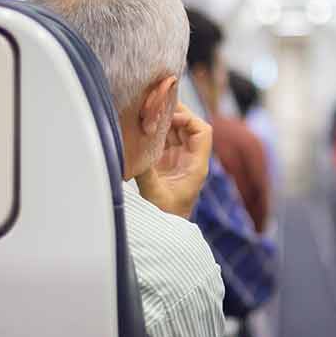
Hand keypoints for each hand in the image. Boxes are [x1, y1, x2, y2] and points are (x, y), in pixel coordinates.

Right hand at [135, 102, 211, 218]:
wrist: (163, 232)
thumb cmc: (164, 217)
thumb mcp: (154, 194)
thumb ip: (146, 172)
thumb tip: (132, 151)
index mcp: (196, 166)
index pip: (203, 132)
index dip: (188, 119)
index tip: (169, 118)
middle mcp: (190, 159)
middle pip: (189, 126)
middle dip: (174, 113)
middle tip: (155, 104)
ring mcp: (178, 160)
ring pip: (175, 131)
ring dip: (163, 120)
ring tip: (146, 111)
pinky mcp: (164, 162)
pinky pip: (163, 140)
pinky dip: (154, 130)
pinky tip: (141, 124)